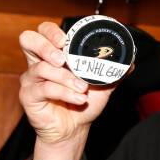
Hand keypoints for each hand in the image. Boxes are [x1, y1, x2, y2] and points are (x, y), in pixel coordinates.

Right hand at [18, 21, 117, 145]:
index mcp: (53, 53)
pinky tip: (79, 99)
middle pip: (28, 39)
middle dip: (46, 46)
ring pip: (41, 68)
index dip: (51, 31)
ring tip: (83, 88)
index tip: (64, 40)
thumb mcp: (102, 84)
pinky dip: (65, 93)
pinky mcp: (29, 96)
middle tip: (62, 58)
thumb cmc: (84, 101)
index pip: (44, 31)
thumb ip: (113, 70)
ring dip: (66, 77)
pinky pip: (45, 89)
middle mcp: (38, 62)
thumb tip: (131, 61)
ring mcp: (31, 79)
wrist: (76, 128)